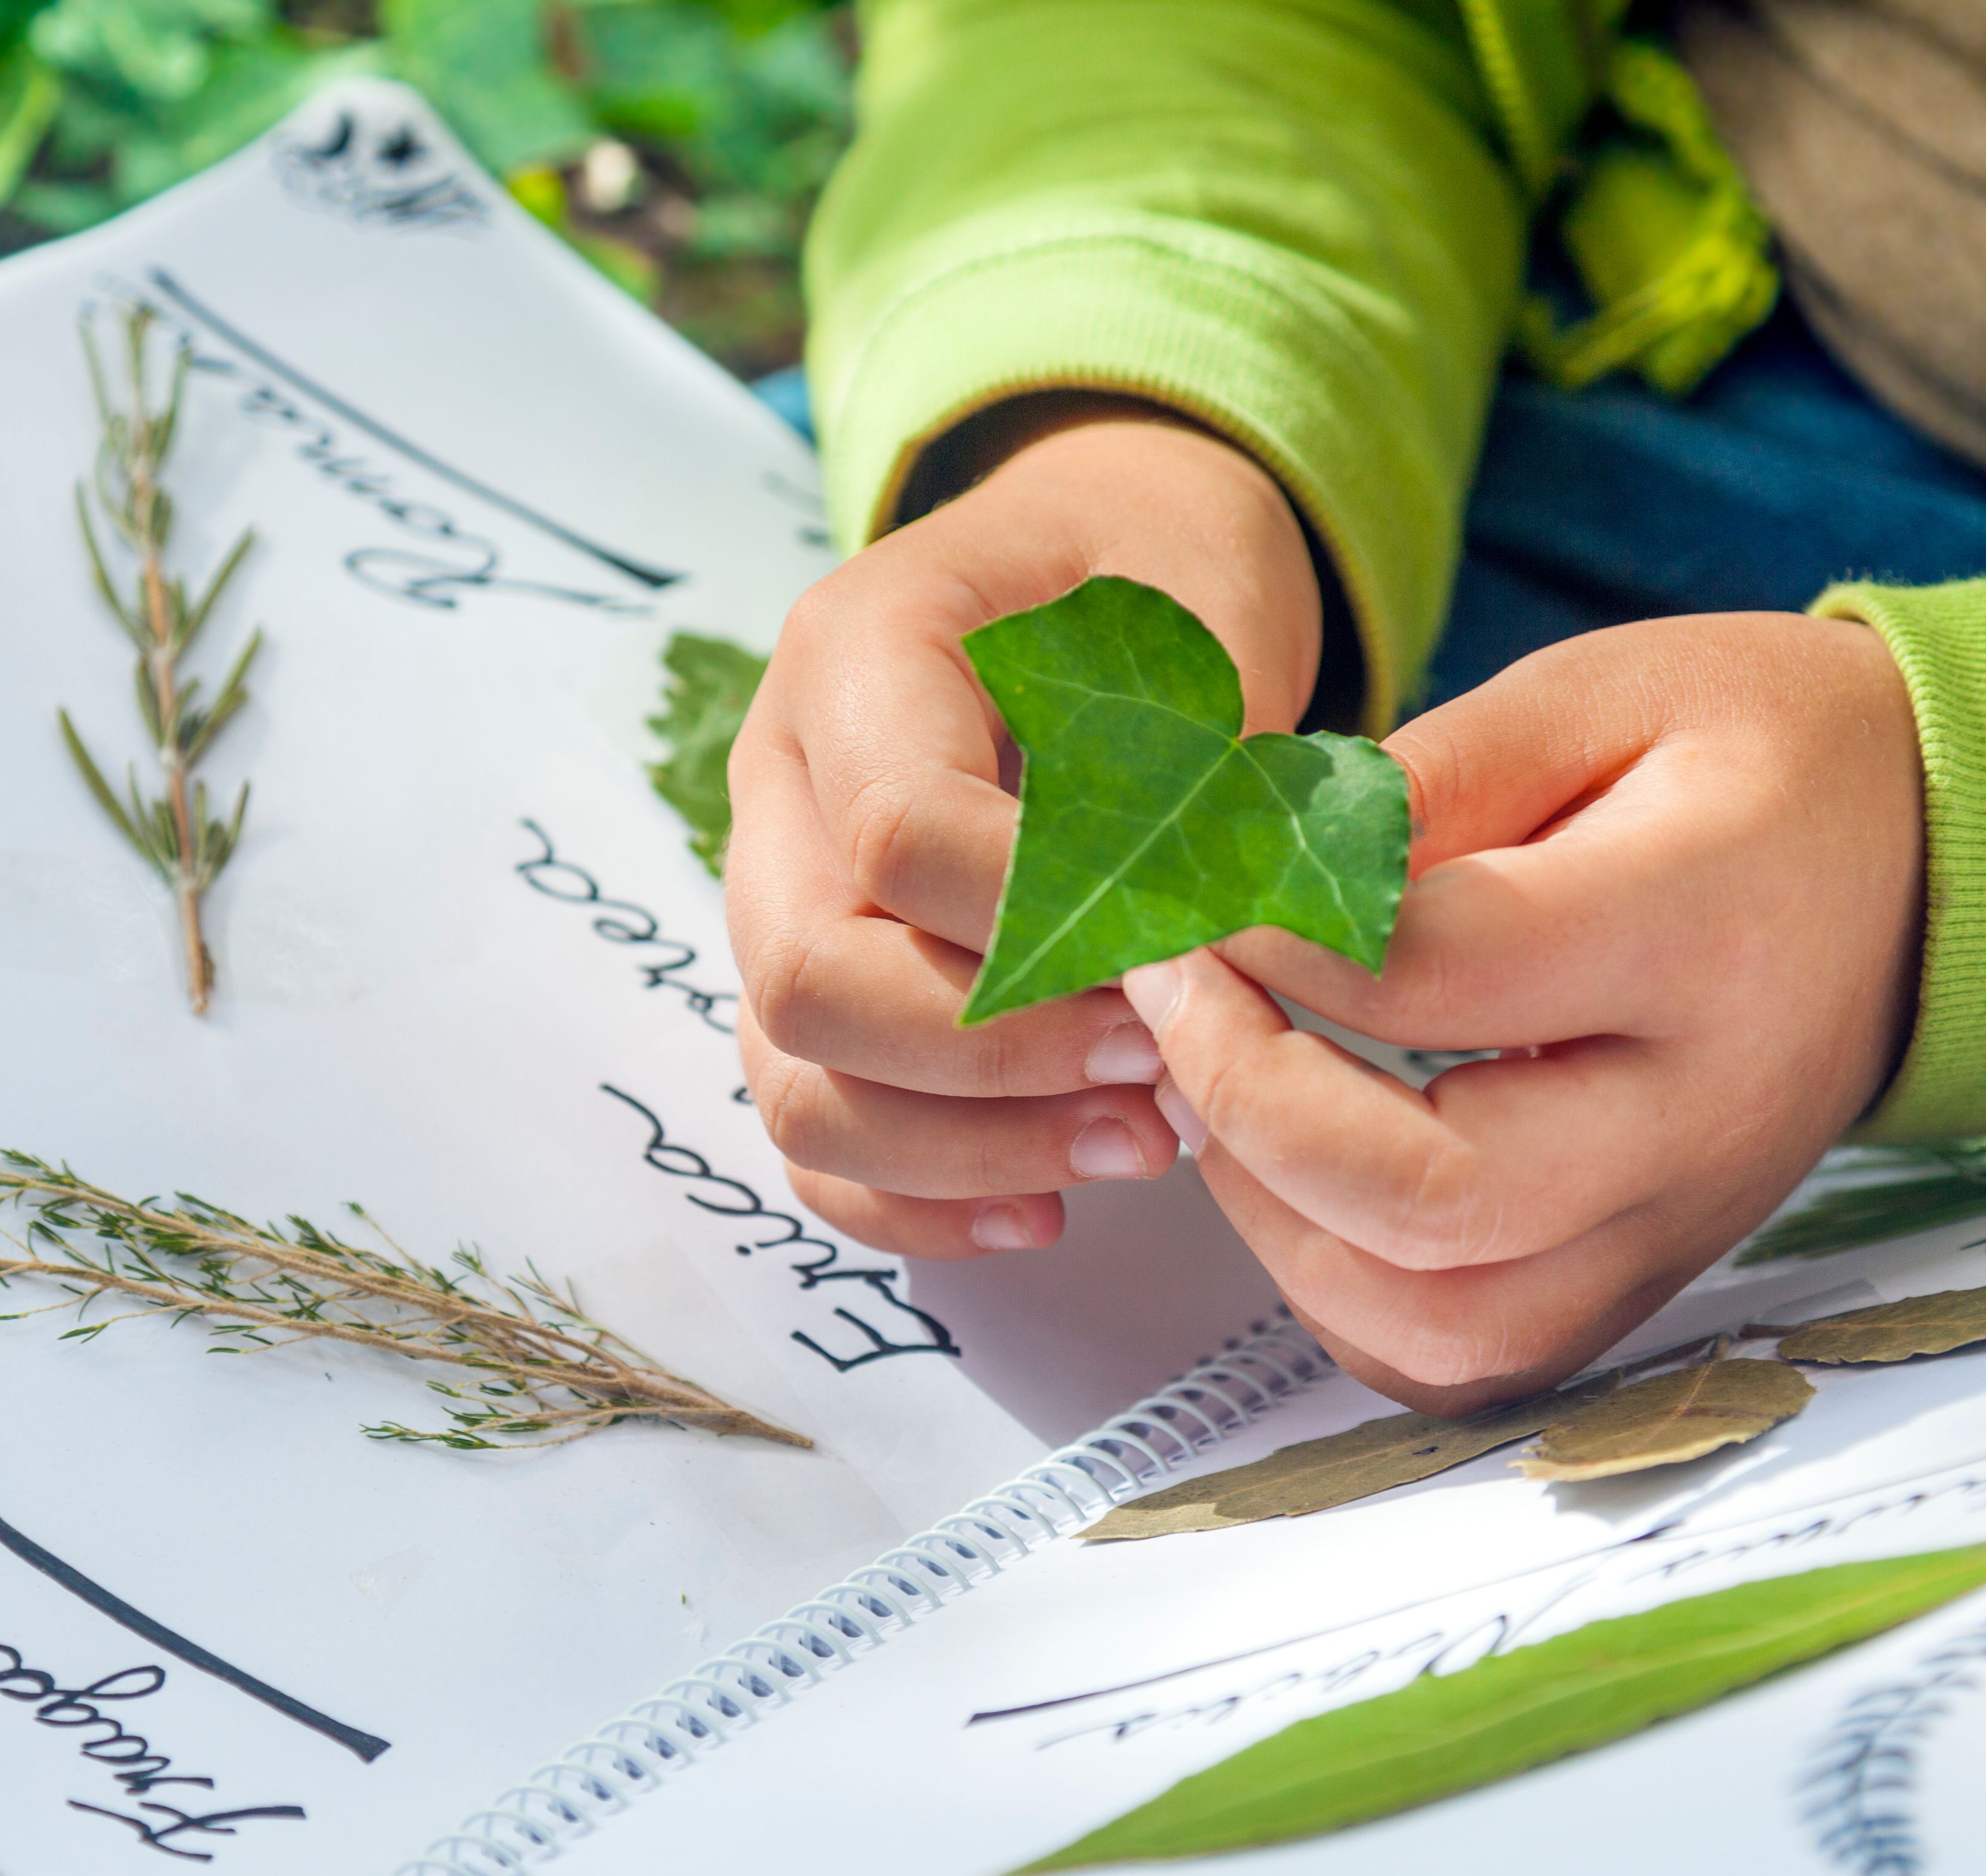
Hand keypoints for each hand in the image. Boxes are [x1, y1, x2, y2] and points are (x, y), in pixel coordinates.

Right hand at [725, 408, 1325, 1257]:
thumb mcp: (1201, 606)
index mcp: (855, 652)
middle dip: (993, 1058)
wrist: (1107, 556)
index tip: (1178, 966)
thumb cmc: (1157, 575)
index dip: (1040, 928)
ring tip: (1141, 1144)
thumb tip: (1207, 936)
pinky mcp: (816, 995)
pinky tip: (1052, 1209)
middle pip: (810, 980)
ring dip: (968, 1149)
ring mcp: (778, 898)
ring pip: (801, 1084)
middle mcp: (781, 784)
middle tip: (1158, 1070)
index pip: (899, 834)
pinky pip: (819, 1137)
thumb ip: (1191, 756)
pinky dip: (923, 1201)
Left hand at [1121, 612, 1926, 1414]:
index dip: (1273, 931)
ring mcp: (1679, 1225)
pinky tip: (1302, 1180)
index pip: (1439, 974)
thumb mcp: (1601, 690)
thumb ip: (1426, 776)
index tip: (1201, 881)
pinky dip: (1345, 1297)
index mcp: (1702, 930)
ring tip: (1225, 1093)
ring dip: (1280, 1222)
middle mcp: (1700, 1115)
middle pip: (1433, 1197)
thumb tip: (1248, 860)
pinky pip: (1465, 1363)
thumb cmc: (1760, 759)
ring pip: (1440, 1322)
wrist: (1935, 866)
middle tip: (1175, 996)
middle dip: (1248, 1100)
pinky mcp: (1647, 1281)